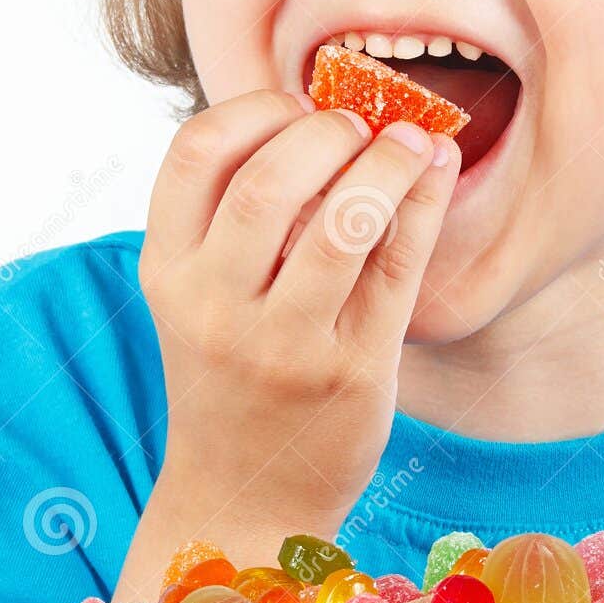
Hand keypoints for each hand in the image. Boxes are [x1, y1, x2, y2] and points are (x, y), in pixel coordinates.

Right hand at [114, 90, 458, 598]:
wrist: (245, 499)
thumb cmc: (232, 373)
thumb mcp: (202, 295)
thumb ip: (237, 215)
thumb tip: (330, 111)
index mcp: (167, 272)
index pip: (194, 155)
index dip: (254, 109)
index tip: (295, 103)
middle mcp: (214, 308)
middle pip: (267, 183)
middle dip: (325, 132)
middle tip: (358, 123)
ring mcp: (284, 345)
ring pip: (341, 224)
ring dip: (386, 164)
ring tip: (411, 140)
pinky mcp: (351, 372)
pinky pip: (398, 269)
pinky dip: (423, 206)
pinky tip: (436, 172)